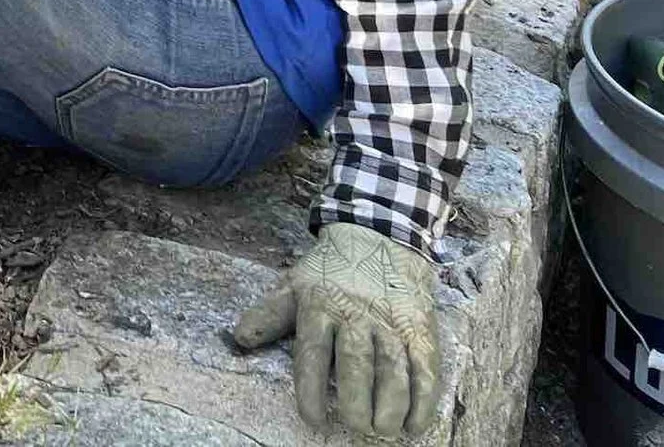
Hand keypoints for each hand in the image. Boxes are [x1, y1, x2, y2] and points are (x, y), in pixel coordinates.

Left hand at [232, 222, 442, 437]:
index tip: (314, 419)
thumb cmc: (330, 271)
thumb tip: (239, 339)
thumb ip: (268, 315)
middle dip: (357, 404)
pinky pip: (425, 369)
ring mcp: (391, 323)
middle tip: (355, 426)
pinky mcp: (420, 329)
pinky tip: (413, 423)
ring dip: (391, 407)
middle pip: (357, 366)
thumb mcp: (294, 285)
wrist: (379, 236)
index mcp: (319, 306)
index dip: (312, 391)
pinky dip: (423, 401)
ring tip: (383, 429)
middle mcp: (356, 315)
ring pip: (394, 371)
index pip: (312, 354)